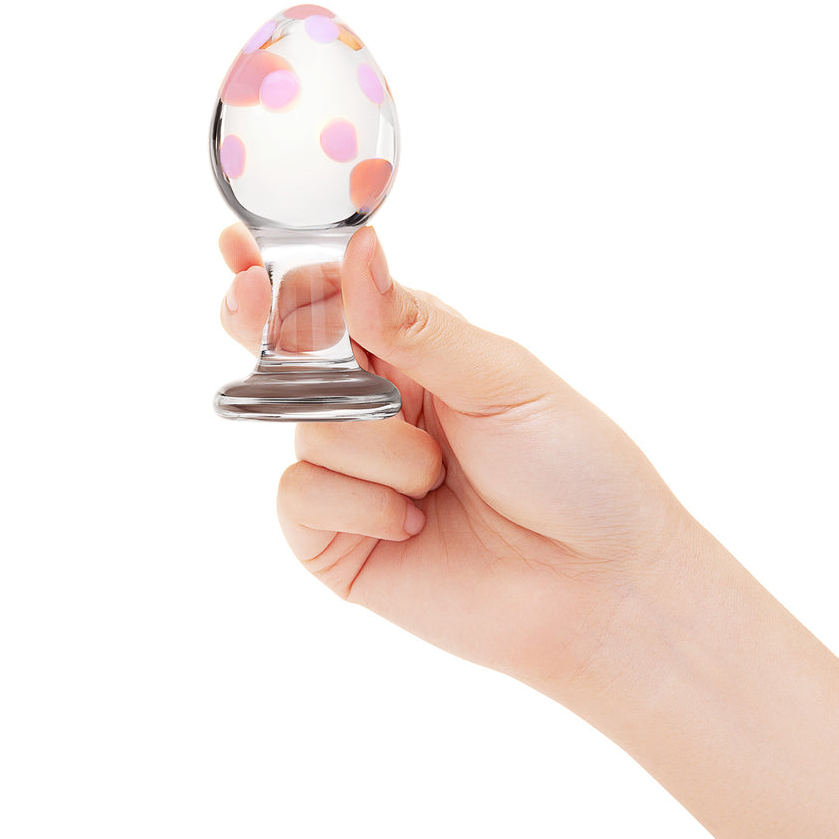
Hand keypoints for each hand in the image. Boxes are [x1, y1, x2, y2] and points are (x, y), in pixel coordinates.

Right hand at [218, 221, 691, 696]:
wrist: (599, 590)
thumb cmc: (572, 470)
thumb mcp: (502, 379)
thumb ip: (415, 326)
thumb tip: (358, 249)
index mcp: (415, 353)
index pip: (333, 299)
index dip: (281, 273)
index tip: (238, 248)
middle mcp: (373, 406)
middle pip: (289, 355)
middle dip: (265, 327)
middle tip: (247, 299)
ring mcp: (350, 473)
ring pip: (305, 425)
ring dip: (380, 452)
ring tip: (439, 483)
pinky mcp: (334, 539)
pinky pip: (299, 495)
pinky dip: (358, 505)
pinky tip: (412, 527)